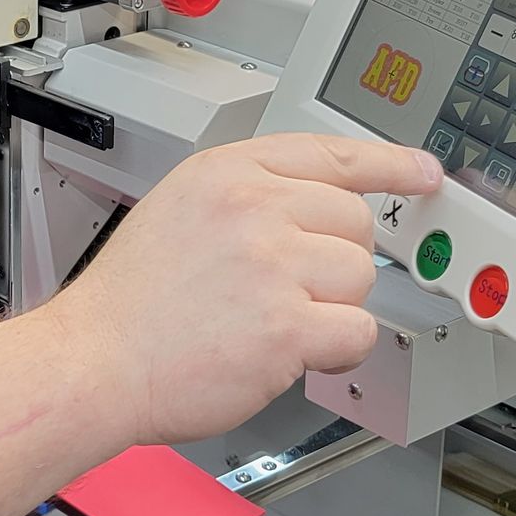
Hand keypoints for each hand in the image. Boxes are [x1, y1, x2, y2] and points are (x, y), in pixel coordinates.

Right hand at [53, 133, 442, 448]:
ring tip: (278, 325)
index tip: (420, 173)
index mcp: (227, 173)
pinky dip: (337, 352)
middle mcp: (252, 207)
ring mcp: (272, 264)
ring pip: (361, 278)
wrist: (95, 361)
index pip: (331, 154)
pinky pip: (357, 332)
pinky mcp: (286, 325)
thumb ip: (247, 198)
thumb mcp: (179, 210)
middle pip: (356, 223)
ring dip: (334, 309)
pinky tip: (295, 354)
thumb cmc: (130, 304)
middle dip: (336, 263)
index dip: (388, 164)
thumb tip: (316, 207)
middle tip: (292, 291)